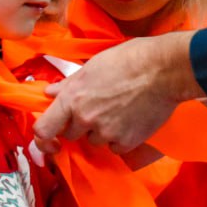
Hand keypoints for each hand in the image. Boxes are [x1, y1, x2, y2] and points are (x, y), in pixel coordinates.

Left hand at [32, 32, 199, 153]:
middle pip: (71, 134)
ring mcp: (106, 132)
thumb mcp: (94, 65)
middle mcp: (85, 118)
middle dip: (80, 124)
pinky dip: (120, 138)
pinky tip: (130, 119)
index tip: (51, 139)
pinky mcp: (126, 142)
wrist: (164, 70)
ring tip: (119, 110)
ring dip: (101, 131)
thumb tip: (50, 92)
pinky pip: (115, 148)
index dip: (43, 138)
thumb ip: (69, 83)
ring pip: (94, 141)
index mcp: (73, 98)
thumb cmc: (129, 59)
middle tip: (98, 107)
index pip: (43, 130)